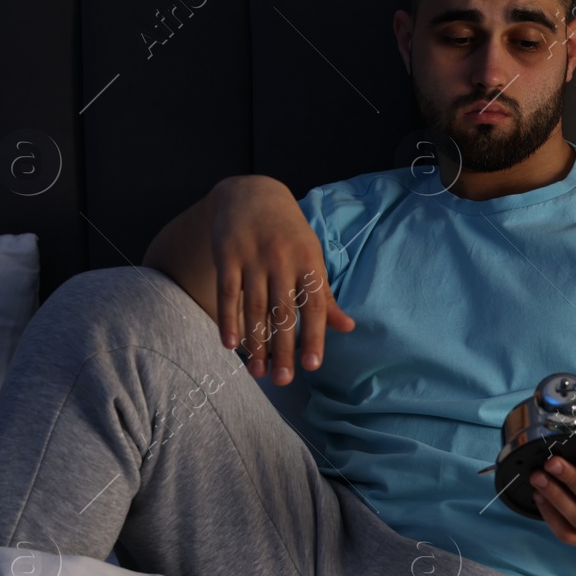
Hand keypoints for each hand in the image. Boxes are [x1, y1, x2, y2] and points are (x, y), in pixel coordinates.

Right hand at [210, 175, 354, 384]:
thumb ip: (325, 296)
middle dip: (283, 349)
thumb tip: (347, 327)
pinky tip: (230, 345)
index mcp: (309, 262)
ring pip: (255, 307)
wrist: (253, 195)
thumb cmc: (290, 236)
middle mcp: (282, 260)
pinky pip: (228, 293)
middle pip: (283, 312)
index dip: (314, 336)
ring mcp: (253, 257)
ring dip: (255, 343)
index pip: (314, 305)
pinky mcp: (227, 255)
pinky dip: (229, 320)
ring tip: (257, 372)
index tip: (313, 366)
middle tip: (283, 380)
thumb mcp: (312, 259)